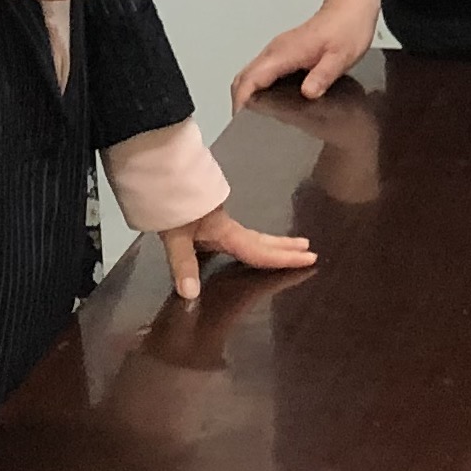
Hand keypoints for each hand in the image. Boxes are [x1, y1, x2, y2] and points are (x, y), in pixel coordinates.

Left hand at [146, 202, 318, 304]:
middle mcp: (228, 228)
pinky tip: (251, 243)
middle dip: (286, 247)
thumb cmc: (170, 204)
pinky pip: (242, 235)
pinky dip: (256, 241)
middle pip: (263, 241)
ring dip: (274, 242)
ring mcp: (220, 223)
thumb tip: (191, 295)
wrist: (160, 175)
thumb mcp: (174, 235)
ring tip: (292, 244)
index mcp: (226, 233)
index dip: (283, 258)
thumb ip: (183, 264)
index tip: (309, 259)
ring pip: (254, 236)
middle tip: (310, 250)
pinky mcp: (211, 219)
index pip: (259, 251)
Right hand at [232, 0, 378, 108]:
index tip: (240, 119)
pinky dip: (257, 87)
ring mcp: (278, 50)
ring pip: (249, 74)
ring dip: (247, 94)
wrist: (350, 6)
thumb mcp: (340, 57)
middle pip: (243, 78)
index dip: (241, 100)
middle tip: (245, 123)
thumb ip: (323, 76)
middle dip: (239, 100)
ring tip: (254, 117)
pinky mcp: (283, 52)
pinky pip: (261, 71)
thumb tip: (307, 93)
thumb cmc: (347, 28)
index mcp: (284, 53)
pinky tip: (269, 101)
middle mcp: (275, 51)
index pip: (250, 79)